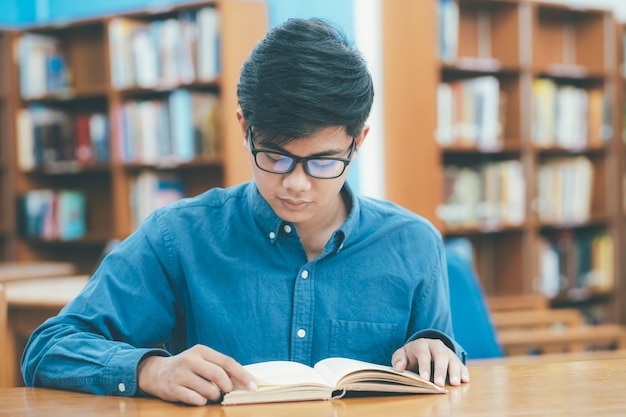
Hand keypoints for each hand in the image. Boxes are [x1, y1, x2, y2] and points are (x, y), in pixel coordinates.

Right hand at [137, 344, 256, 405]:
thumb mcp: (201, 359)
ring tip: (211, 393)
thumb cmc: (187, 367)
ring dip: (215, 396)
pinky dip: (202, 401)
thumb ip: (219, 366)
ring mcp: (180, 374)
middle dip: (228, 387)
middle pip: (219, 375)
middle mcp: (190, 360)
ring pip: (209, 390)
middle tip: (227, 391)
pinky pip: (196, 399)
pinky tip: (199, 397)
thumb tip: (243, 379)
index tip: (253, 387)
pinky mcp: (173, 388)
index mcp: (201, 350)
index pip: (227, 362)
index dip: (242, 375)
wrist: (156, 372)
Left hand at [391, 338, 469, 386]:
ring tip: (455, 383)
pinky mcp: (455, 359)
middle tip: (439, 384)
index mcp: (422, 344)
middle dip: (440, 370)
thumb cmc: (411, 355)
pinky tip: (465, 380)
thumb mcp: (401, 355)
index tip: (424, 379)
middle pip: (440, 356)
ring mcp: (447, 352)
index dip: (424, 366)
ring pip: (453, 359)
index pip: (423, 354)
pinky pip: (461, 364)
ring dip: (455, 371)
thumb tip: (398, 368)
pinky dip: (463, 372)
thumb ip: (398, 360)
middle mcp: (436, 346)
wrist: (422, 348)